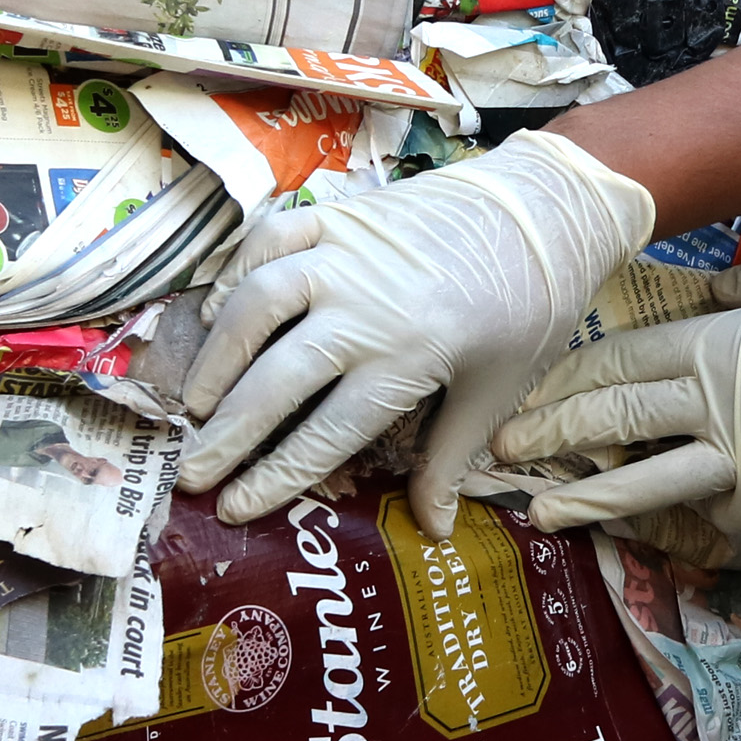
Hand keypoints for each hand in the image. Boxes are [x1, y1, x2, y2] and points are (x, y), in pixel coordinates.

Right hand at [178, 130, 656, 531]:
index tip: (233, 507)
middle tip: (192, 471)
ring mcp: (345, 254)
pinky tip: (220, 309)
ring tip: (199, 401)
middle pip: (275, 379)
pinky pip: (270, 240)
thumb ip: (451, 459)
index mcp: (407, 359)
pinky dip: (237, 271)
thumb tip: (435, 531)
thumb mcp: (496, 390)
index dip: (274, 477)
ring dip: (220, 355)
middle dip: (227, 433)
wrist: (547, 209)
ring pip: (257, 303)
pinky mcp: (340, 214)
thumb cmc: (530, 307)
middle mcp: (364, 308)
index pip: (324, 433)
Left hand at [492, 231, 740, 537]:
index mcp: (719, 344)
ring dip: (587, 499)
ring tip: (541, 515)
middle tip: (502, 451)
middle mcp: (713, 407)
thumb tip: (718, 291)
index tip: (528, 387)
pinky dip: (678, 515)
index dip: (569, 375)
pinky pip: (711, 508)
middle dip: (551, 435)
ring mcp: (738, 464)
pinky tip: (647, 524)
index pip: (622, 359)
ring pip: (644, 483)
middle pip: (614, 420)